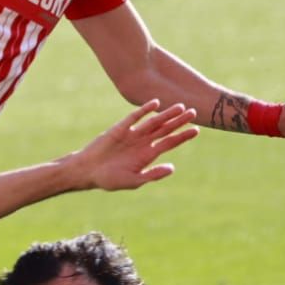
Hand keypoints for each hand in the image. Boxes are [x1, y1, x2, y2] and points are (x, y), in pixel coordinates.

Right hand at [69, 100, 198, 190]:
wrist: (87, 171)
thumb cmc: (110, 179)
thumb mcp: (134, 180)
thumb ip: (153, 174)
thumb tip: (172, 168)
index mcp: (148, 155)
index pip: (170, 143)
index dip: (183, 136)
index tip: (196, 130)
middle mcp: (143, 142)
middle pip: (165, 129)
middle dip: (179, 121)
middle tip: (193, 112)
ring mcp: (132, 134)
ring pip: (153, 122)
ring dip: (166, 114)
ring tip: (180, 107)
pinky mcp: (120, 129)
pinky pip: (134, 117)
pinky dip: (144, 110)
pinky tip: (155, 103)